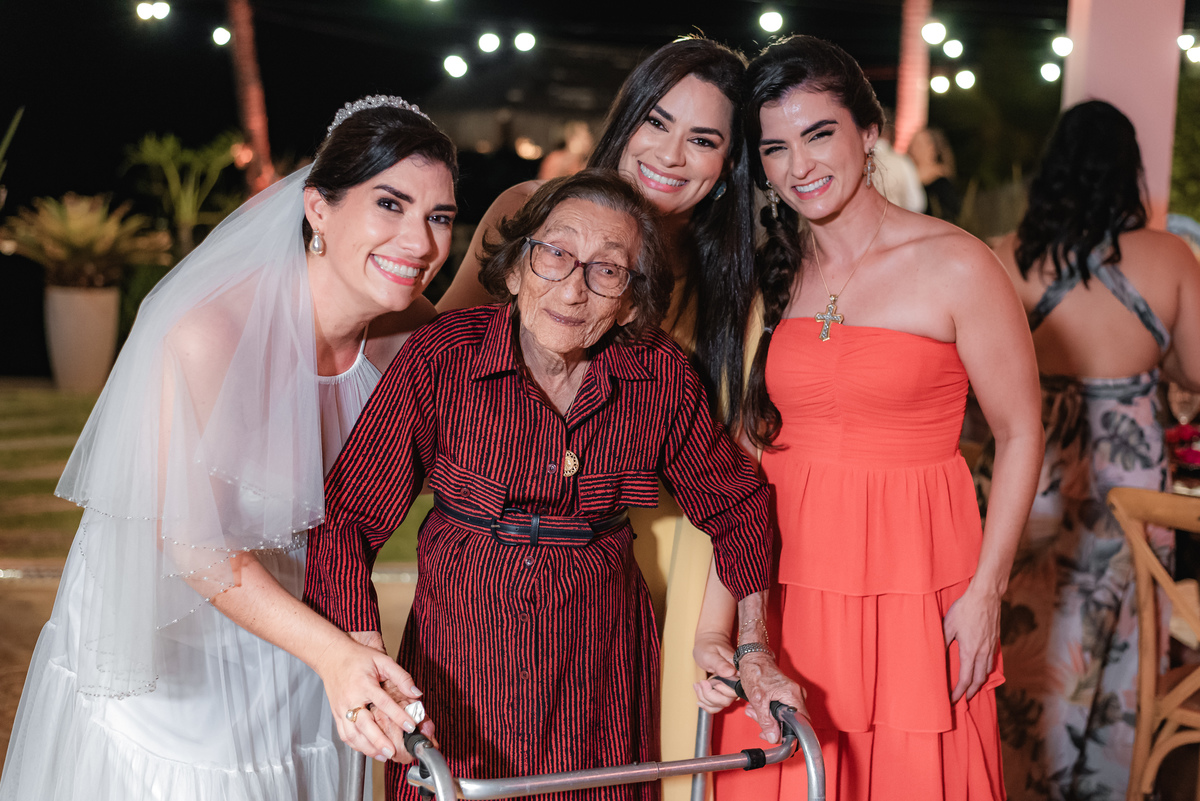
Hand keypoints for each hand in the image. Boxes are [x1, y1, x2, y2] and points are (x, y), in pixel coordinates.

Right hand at [315, 631, 426, 762]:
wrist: (331, 656)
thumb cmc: (357, 658)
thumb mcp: (382, 660)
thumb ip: (401, 676)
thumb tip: (416, 692)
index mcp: (364, 684)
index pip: (383, 703)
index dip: (398, 715)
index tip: (410, 726)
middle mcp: (351, 698)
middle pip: (364, 724)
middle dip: (378, 740)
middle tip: (392, 751)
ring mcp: (341, 708)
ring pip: (352, 733)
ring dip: (367, 747)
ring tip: (382, 755)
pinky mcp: (336, 714)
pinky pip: (344, 734)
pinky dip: (355, 745)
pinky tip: (367, 749)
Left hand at [693, 631, 739, 713]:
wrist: (708, 644)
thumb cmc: (709, 646)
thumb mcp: (711, 654)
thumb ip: (720, 664)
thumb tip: (730, 672)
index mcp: (738, 672)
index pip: (735, 691)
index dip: (722, 690)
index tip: (711, 681)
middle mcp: (736, 682)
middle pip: (727, 700)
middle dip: (710, 694)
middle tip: (701, 682)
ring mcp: (729, 689)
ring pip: (720, 705)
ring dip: (705, 699)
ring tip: (698, 685)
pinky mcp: (722, 692)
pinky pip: (717, 706)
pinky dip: (706, 705)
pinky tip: (699, 698)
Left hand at [735, 652, 807, 743]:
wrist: (753, 657)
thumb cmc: (755, 671)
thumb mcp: (758, 699)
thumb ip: (766, 721)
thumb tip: (774, 737)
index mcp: (793, 696)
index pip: (801, 725)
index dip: (788, 735)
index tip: (775, 736)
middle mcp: (797, 695)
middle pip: (792, 723)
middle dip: (773, 726)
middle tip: (759, 721)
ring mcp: (793, 695)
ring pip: (785, 717)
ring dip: (768, 719)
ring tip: (754, 711)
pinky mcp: (787, 695)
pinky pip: (782, 710)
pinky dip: (769, 712)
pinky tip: (758, 708)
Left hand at [942, 582, 1000, 703]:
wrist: (985, 596)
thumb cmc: (965, 609)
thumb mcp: (948, 626)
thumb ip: (943, 642)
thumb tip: (937, 655)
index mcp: (970, 652)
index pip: (965, 680)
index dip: (959, 692)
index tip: (954, 700)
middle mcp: (983, 653)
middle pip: (979, 680)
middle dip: (971, 691)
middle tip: (963, 698)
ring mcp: (991, 647)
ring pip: (987, 671)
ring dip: (979, 681)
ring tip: (972, 686)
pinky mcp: (995, 640)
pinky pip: (991, 661)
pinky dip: (985, 669)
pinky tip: (980, 668)